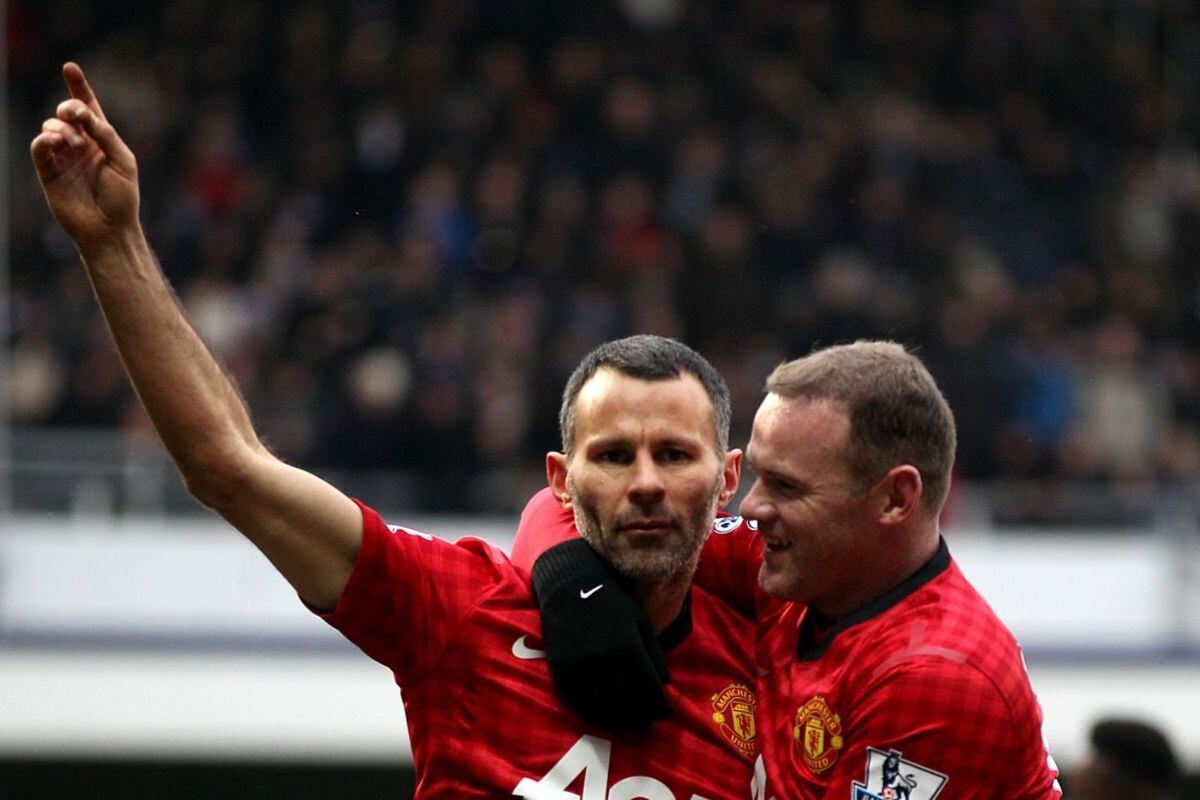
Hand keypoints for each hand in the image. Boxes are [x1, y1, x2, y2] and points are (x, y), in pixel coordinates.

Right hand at [29, 62, 139, 248]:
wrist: (109, 228)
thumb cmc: (122, 198)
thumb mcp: (124, 161)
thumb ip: (106, 134)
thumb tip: (85, 112)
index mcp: (101, 139)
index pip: (87, 107)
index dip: (78, 87)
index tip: (69, 67)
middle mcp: (80, 145)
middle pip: (65, 113)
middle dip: (70, 107)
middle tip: (78, 115)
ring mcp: (63, 157)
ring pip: (51, 127)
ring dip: (62, 129)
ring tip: (75, 143)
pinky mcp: (48, 171)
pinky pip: (39, 147)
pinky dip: (45, 140)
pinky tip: (55, 142)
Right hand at [532, 539, 670, 730]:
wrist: (570, 587)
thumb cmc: (611, 603)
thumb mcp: (640, 621)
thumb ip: (653, 653)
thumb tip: (665, 685)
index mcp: (627, 643)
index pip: (649, 687)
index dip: (659, 705)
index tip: (664, 712)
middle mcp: (603, 658)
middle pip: (628, 702)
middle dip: (642, 717)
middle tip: (648, 724)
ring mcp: (579, 666)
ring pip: (602, 708)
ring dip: (619, 723)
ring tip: (629, 726)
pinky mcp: (560, 670)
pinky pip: (578, 703)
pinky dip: (594, 717)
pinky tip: (605, 719)